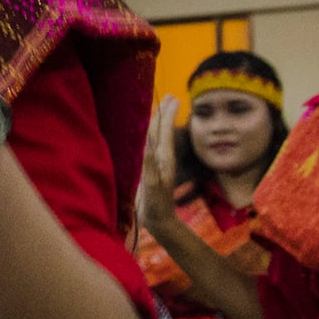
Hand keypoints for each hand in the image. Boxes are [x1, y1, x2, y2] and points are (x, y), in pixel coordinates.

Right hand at [137, 98, 181, 231]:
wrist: (160, 222)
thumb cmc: (156, 205)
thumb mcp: (152, 185)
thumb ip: (149, 165)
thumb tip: (147, 142)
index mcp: (163, 158)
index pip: (163, 130)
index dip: (166, 114)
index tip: (171, 97)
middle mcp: (161, 158)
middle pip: (162, 130)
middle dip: (165, 113)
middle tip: (170, 96)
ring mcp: (157, 164)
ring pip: (157, 137)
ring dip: (159, 123)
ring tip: (161, 110)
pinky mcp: (150, 171)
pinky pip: (150, 147)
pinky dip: (149, 137)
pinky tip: (148, 136)